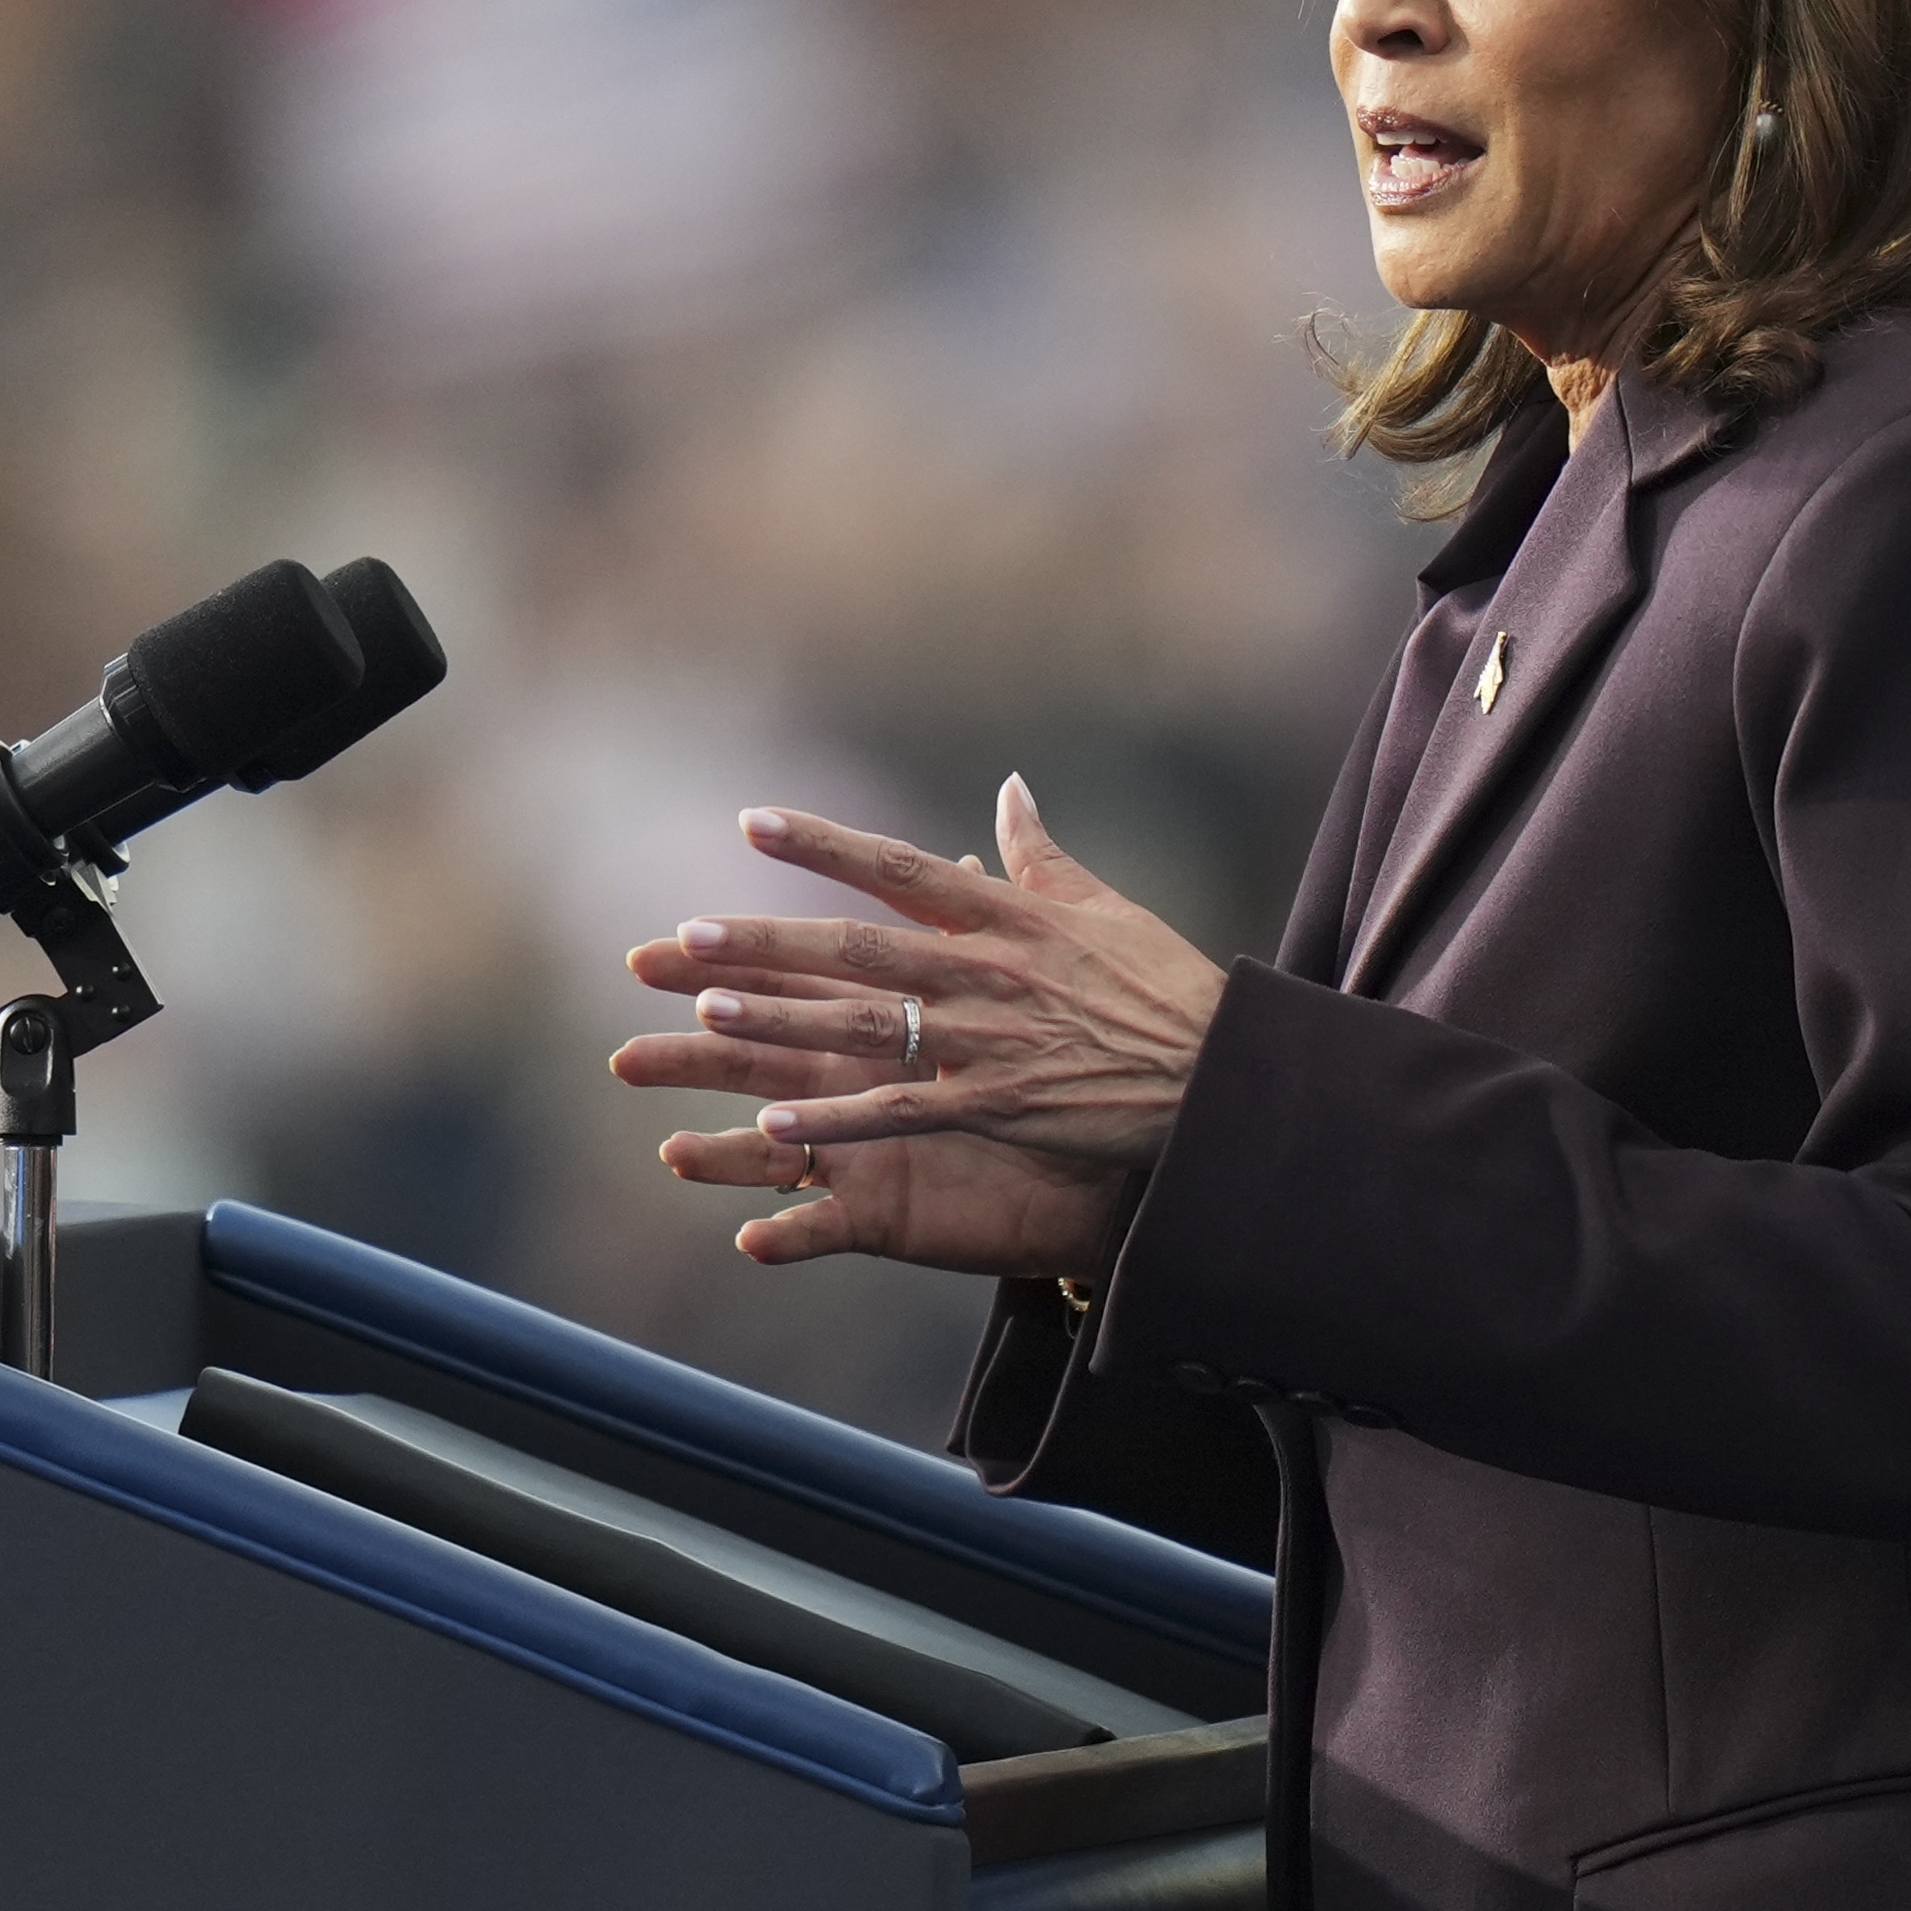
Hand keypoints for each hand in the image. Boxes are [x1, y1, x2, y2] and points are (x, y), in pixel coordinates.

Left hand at [611, 776, 1229, 1273]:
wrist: (1222, 1077)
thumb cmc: (1167, 989)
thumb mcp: (1107, 907)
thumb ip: (1041, 854)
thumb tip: (1009, 788)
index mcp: (1011, 917)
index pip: (901, 868)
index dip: (824, 846)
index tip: (752, 824)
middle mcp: (991, 970)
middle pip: (860, 948)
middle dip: (770, 942)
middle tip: (687, 935)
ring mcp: (991, 1040)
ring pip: (869, 1025)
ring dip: (784, 1021)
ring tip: (708, 1013)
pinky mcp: (999, 1106)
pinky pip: (902, 1111)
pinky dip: (839, 1117)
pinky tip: (775, 1123)